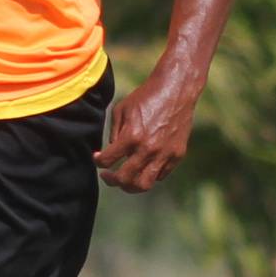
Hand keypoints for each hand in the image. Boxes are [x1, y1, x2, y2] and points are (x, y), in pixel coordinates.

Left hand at [94, 76, 196, 192]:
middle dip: (111, 180)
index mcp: (131, 136)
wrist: (176, 90)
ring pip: (144, 185)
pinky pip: (160, 175)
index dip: (98, 162)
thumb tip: (111, 152)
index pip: (107, 161)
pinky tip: (143, 166)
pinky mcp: (177, 155)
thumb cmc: (145, 97)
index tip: (98, 159)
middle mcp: (148, 149)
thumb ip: (114, 133)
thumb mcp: (121, 109)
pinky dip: (149, 174)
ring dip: (130, 186)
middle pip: (124, 180)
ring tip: (125, 180)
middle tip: (107, 176)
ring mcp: (165, 154)